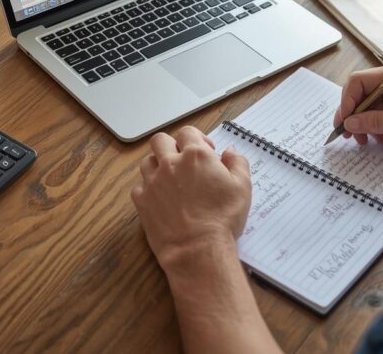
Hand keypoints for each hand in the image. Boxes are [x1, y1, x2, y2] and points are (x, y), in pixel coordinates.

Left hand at [131, 126, 251, 270]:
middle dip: (171, 146)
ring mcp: (153, 182)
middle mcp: (170, 163)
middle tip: (183, 162)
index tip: (205, 152)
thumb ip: (238, 163)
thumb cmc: (223, 218)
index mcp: (195, 155)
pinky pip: (140, 187)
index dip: (197, 139)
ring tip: (171, 180)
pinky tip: (161, 199)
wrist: (198, 249)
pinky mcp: (142, 201)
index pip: (188, 132)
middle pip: (160, 140)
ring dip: (158, 166)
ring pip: (147, 162)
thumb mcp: (243, 187)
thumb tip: (230, 152)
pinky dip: (148, 189)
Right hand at [333, 64, 382, 148]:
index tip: (343, 124)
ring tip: (380, 141)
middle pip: (362, 97)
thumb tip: (350, 123)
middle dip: (358, 118)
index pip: (357, 83)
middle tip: (354, 138)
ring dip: (372, 127)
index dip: (346, 103)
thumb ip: (376, 122)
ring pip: (371, 109)